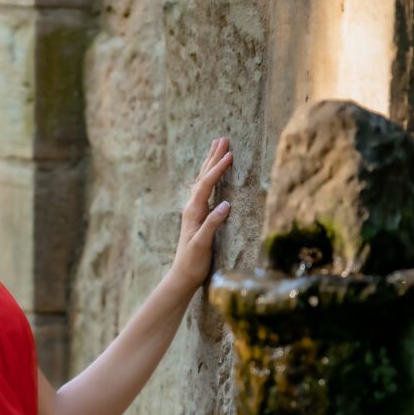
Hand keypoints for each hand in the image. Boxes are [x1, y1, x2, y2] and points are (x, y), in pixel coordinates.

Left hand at [167, 137, 232, 294]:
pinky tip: (211, 174)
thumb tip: (225, 205)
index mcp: (193, 212)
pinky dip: (209, 177)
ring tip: (217, 147)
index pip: (206, 185)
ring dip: (210, 163)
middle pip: (202, 177)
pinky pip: (204, 190)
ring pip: (202, 181)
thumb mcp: (202, 245)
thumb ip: (212, 224)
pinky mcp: (197, 217)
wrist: (183, 276)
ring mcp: (193, 212)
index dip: (218, 169)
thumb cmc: (193, 262)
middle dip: (213, 157)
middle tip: (222, 138)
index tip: (230, 155)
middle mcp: (191, 208)